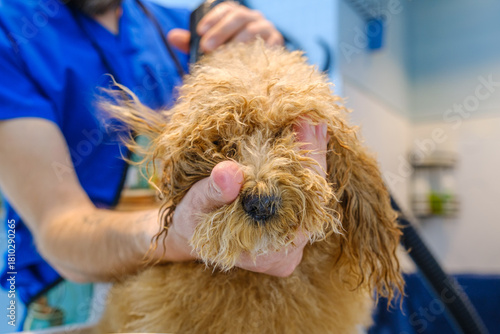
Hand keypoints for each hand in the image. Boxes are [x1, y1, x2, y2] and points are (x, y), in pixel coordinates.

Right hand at [156, 120, 327, 276]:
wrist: (193, 231)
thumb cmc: (193, 222)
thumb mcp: (196, 207)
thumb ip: (212, 193)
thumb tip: (230, 174)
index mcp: (272, 256)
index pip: (305, 208)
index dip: (308, 166)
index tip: (305, 126)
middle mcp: (291, 250)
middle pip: (316, 199)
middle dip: (314, 155)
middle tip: (314, 119)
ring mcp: (296, 239)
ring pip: (314, 193)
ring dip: (312, 155)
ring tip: (312, 122)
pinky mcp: (294, 224)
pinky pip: (307, 191)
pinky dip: (306, 162)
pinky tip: (307, 136)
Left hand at [168, 2, 283, 53]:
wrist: (262, 73)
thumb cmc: (231, 58)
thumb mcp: (210, 49)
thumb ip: (191, 43)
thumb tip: (171, 36)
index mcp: (235, 15)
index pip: (225, 8)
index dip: (212, 18)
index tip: (199, 32)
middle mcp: (252, 18)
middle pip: (238, 17)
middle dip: (220, 31)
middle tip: (205, 48)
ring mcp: (266, 28)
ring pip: (252, 29)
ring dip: (236, 42)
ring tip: (223, 55)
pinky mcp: (276, 43)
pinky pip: (266, 45)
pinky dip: (254, 52)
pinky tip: (243, 62)